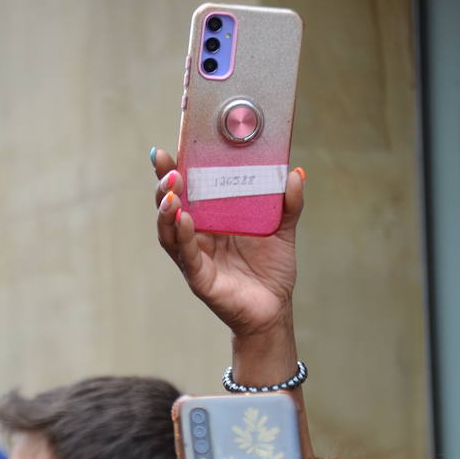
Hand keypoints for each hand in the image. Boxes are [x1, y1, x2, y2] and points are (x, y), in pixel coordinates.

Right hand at [153, 150, 305, 338]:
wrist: (275, 308)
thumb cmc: (272, 270)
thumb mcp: (283, 230)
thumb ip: (288, 203)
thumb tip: (295, 173)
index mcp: (210, 219)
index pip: (186, 191)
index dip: (172, 171)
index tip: (165, 150)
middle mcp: (197, 236)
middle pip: (169, 207)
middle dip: (164, 186)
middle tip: (168, 168)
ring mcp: (195, 257)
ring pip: (170, 232)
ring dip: (166, 211)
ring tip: (170, 192)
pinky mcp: (200, 278)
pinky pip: (187, 256)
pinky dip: (184, 237)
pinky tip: (184, 219)